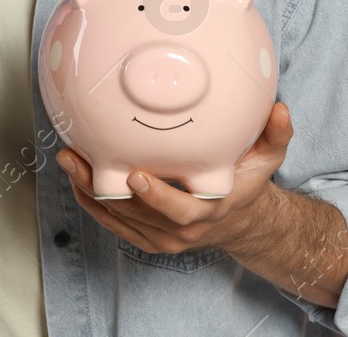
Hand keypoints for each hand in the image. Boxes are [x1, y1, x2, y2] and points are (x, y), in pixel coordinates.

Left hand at [56, 101, 294, 259]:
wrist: (239, 221)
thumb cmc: (247, 182)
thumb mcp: (268, 159)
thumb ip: (276, 135)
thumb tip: (281, 109)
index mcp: (208, 209)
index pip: (180, 211)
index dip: (156, 198)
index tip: (135, 174)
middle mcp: (181, 230)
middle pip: (135, 214)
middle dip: (102, 188)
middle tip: (76, 158)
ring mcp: (161, 238)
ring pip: (117, 218)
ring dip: (87, 190)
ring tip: (66, 159)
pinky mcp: (146, 238)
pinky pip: (112, 224)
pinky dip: (91, 202)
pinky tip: (74, 176)